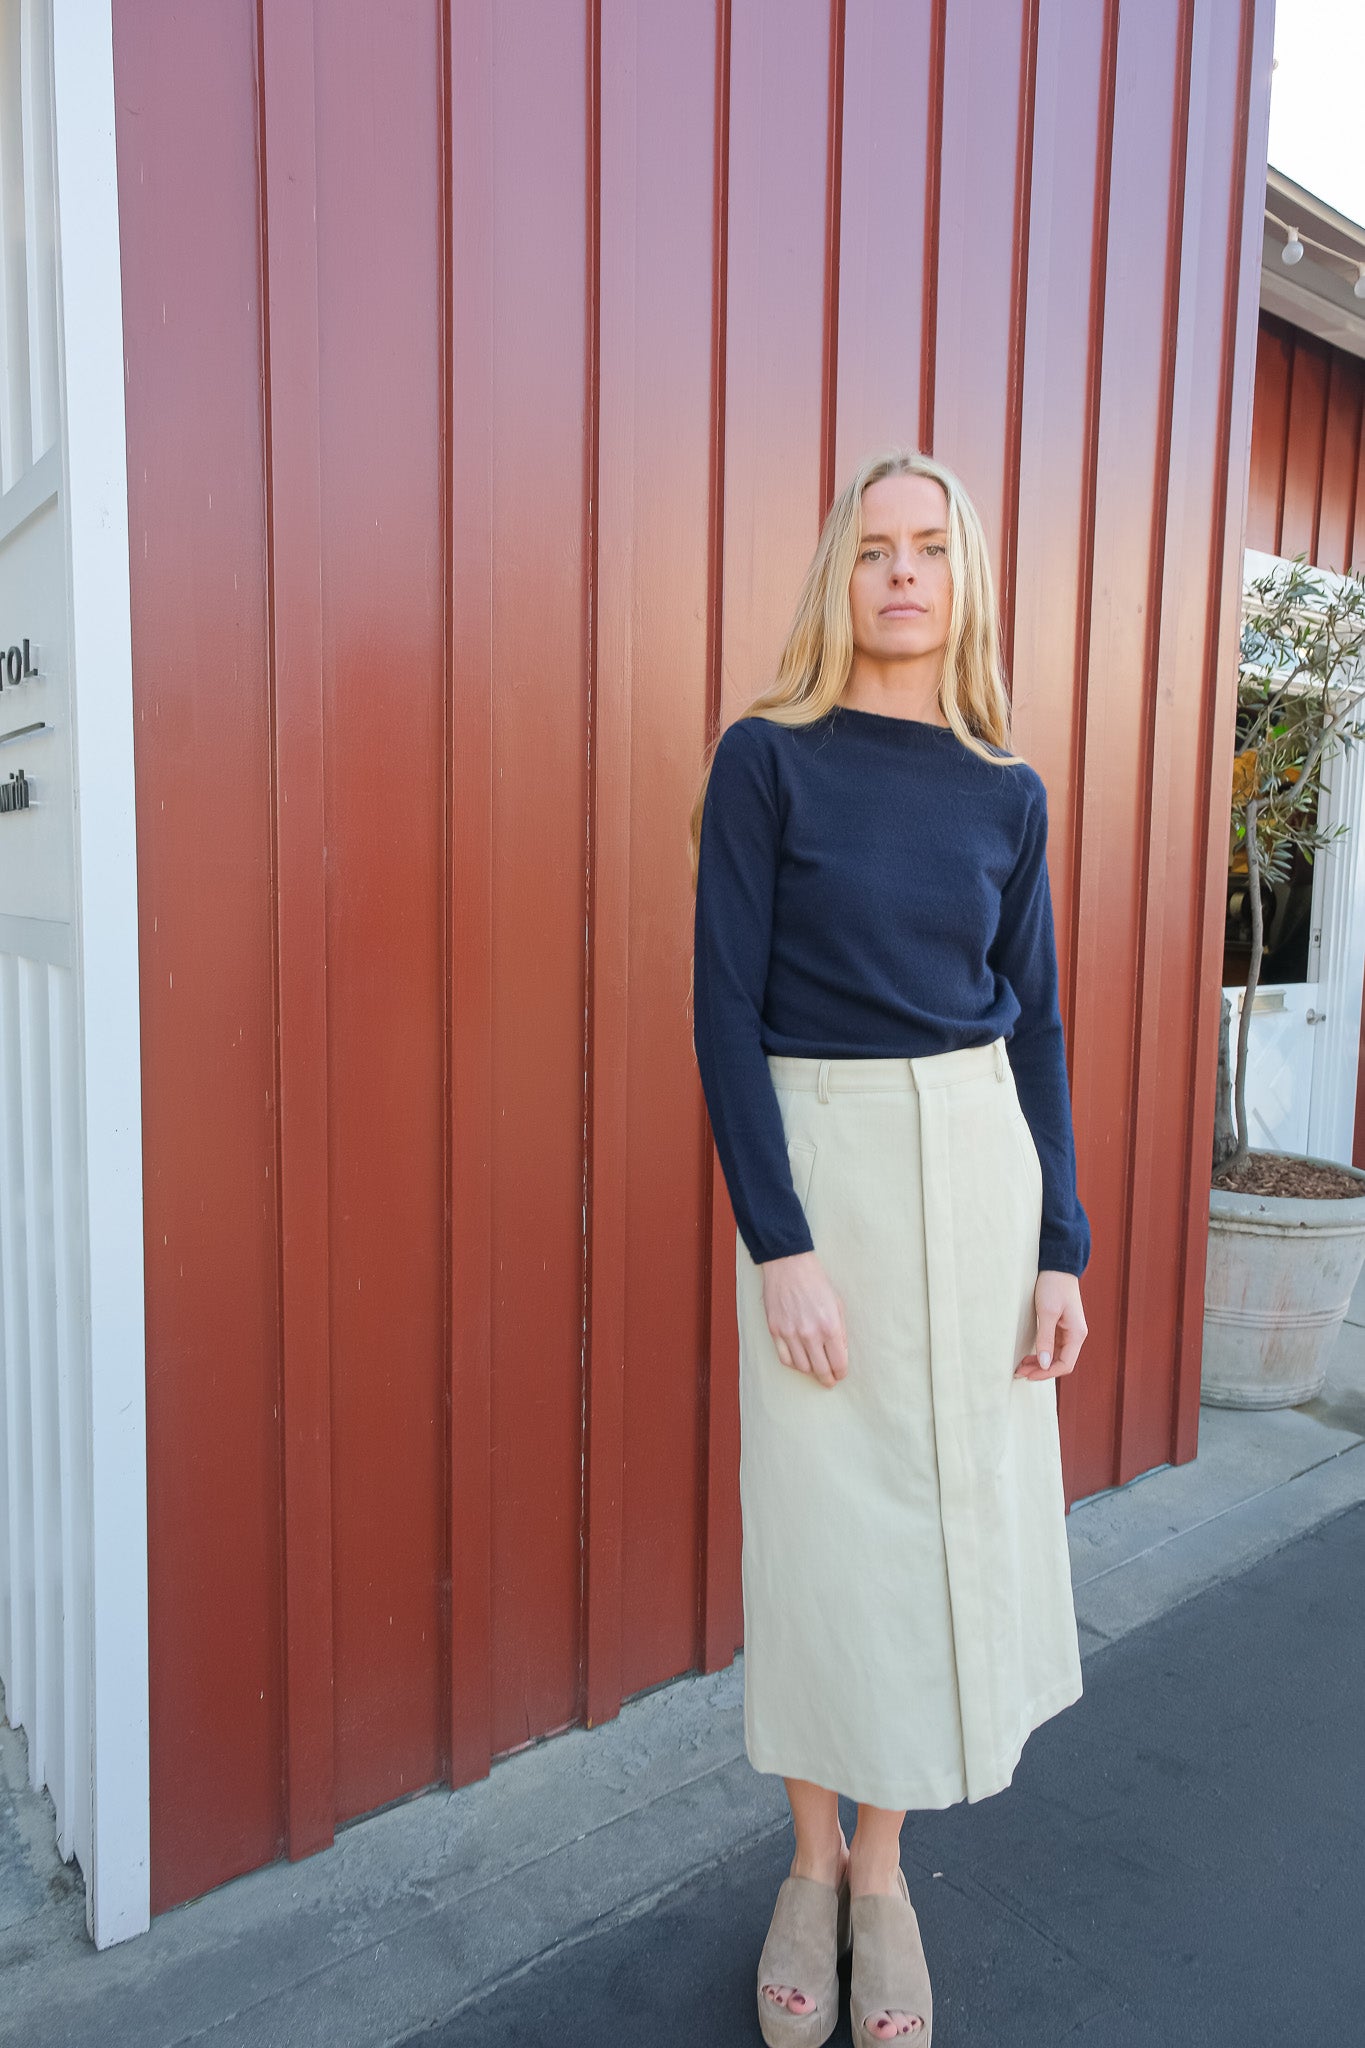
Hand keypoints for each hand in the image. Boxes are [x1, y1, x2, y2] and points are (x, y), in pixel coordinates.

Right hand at [759, 1249, 848, 1387]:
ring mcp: (790, 1333)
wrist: (789, 1266)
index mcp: (829, 1326)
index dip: (841, 1373)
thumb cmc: (816, 1283)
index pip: (838, 1362)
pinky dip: (794, 1364)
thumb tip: (841, 1354)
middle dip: (828, 1379)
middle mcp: (810, 1333)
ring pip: (802, 1367)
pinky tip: (800, 1361)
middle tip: (830, 1380)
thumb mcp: (837, 1304)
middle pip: (821, 1369)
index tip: (840, 1374)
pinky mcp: (775, 1330)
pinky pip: (784, 1358)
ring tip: (815, 1368)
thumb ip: (841, 1332)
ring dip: (811, 1372)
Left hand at [1015, 1268, 1086, 1378]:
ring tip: (1021, 1367)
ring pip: (1055, 1356)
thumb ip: (1046, 1338)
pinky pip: (1052, 1346)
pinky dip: (1040, 1353)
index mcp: (1077, 1334)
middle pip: (1059, 1362)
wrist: (1057, 1265)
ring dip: (1039, 1363)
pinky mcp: (1060, 1326)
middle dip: (1040, 1370)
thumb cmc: (1053, 1286)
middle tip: (1019, 1372)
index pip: (1065, 1364)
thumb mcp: (1047, 1312)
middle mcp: (1075, 1335)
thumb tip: (1044, 1364)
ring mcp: (1068, 1331)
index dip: (1047, 1373)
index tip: (1028, 1375)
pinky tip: (1028, 1356)